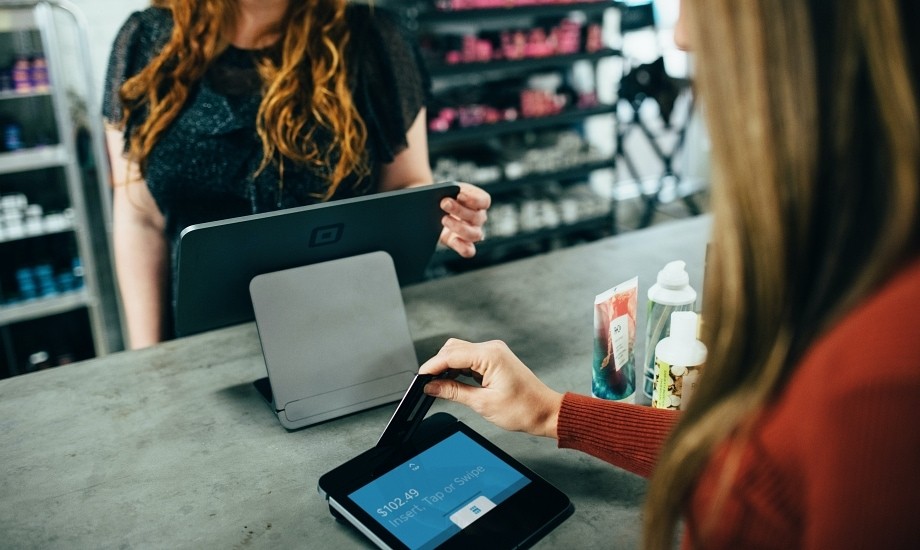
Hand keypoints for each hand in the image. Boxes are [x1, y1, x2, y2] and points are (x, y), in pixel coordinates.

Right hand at [419, 338, 562, 438]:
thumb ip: (453, 392)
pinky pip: (469, 359)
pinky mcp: (494, 360)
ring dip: (447, 367)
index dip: (432, 366)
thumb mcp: (482, 403)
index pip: (451, 355)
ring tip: (438, 386)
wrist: (545, 412)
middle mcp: (491, 349)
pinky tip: (452, 382)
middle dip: (438, 365)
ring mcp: (493, 353)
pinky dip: (458, 369)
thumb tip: (432, 387)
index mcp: (490, 355)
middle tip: (426, 384)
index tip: (420, 378)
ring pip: (459, 352)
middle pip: (453, 349)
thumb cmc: (523, 409)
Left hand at [439, 182, 489, 257]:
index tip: (459, 195)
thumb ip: (447, 190)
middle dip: (459, 210)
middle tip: (444, 204)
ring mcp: (472, 232)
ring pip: (475, 235)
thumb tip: (444, 197)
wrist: (429, 210)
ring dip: (459, 227)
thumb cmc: (440, 196)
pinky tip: (454, 240)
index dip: (474, 199)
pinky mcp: (461, 244)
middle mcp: (478, 218)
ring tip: (443, 219)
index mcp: (477, 202)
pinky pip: (469, 250)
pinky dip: (463, 247)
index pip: (484, 201)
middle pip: (477, 217)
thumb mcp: (445, 189)